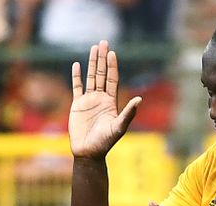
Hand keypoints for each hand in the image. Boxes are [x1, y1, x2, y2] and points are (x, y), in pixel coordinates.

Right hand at [69, 40, 140, 159]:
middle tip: (103, 43)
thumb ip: (128, 113)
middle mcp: (100, 98)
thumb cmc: (105, 142)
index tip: (112, 53)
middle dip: (102, 59)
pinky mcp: (77, 105)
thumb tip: (139, 99)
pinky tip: (76, 65)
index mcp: (111, 102)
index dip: (112, 66)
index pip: (112, 79)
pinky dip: (76, 76)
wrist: (88, 152)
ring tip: (93, 48)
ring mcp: (88, 100)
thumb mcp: (119, 127)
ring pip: (90, 77)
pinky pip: (76, 88)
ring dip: (92, 63)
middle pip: (102, 74)